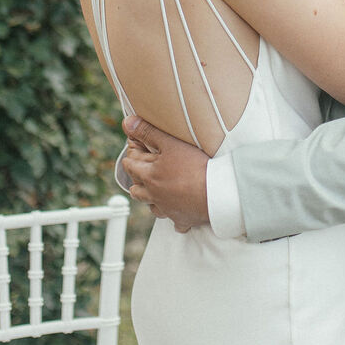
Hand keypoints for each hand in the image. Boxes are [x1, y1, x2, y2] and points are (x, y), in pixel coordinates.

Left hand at [121, 116, 209, 232]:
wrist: (216, 193)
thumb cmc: (195, 167)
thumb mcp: (171, 143)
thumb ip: (148, 132)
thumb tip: (127, 123)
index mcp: (149, 176)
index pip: (130, 165)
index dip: (131, 155)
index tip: (137, 148)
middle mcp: (154, 195)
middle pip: (136, 189)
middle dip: (137, 179)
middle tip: (144, 170)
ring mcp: (168, 209)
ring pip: (152, 207)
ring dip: (151, 199)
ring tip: (156, 191)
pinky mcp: (183, 219)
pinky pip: (175, 222)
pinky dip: (175, 216)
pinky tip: (179, 210)